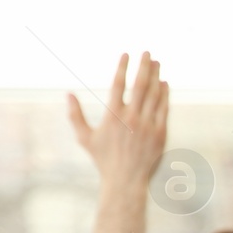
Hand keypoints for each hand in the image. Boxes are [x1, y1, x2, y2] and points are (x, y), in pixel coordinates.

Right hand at [68, 52, 168, 194]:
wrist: (126, 180)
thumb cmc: (103, 160)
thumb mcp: (84, 137)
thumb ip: (75, 115)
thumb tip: (68, 94)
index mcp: (113, 116)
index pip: (118, 84)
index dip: (123, 67)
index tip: (126, 54)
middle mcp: (132, 118)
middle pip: (140, 85)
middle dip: (144, 67)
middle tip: (147, 52)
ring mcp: (148, 125)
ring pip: (154, 95)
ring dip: (156, 77)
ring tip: (157, 63)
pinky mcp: (161, 133)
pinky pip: (164, 109)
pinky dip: (164, 95)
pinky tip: (165, 84)